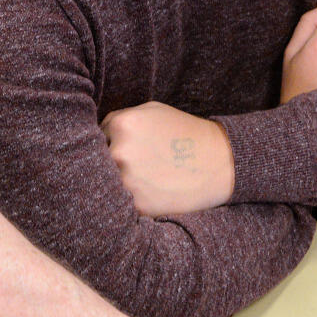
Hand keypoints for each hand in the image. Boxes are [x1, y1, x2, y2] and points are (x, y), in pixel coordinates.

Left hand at [102, 101, 234, 215]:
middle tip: (138, 164)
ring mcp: (127, 180)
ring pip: (110, 183)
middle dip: (115, 162)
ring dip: (122, 182)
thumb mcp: (153, 111)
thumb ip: (122, 119)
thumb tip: (97, 134)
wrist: (219, 163)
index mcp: (122, 124)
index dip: (113, 141)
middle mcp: (119, 151)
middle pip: (101, 160)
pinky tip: (152, 190)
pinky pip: (122, 202)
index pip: (100, 135)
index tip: (130, 147)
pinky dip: (133, 198)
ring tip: (146, 177)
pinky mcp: (137, 204)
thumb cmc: (185, 133)